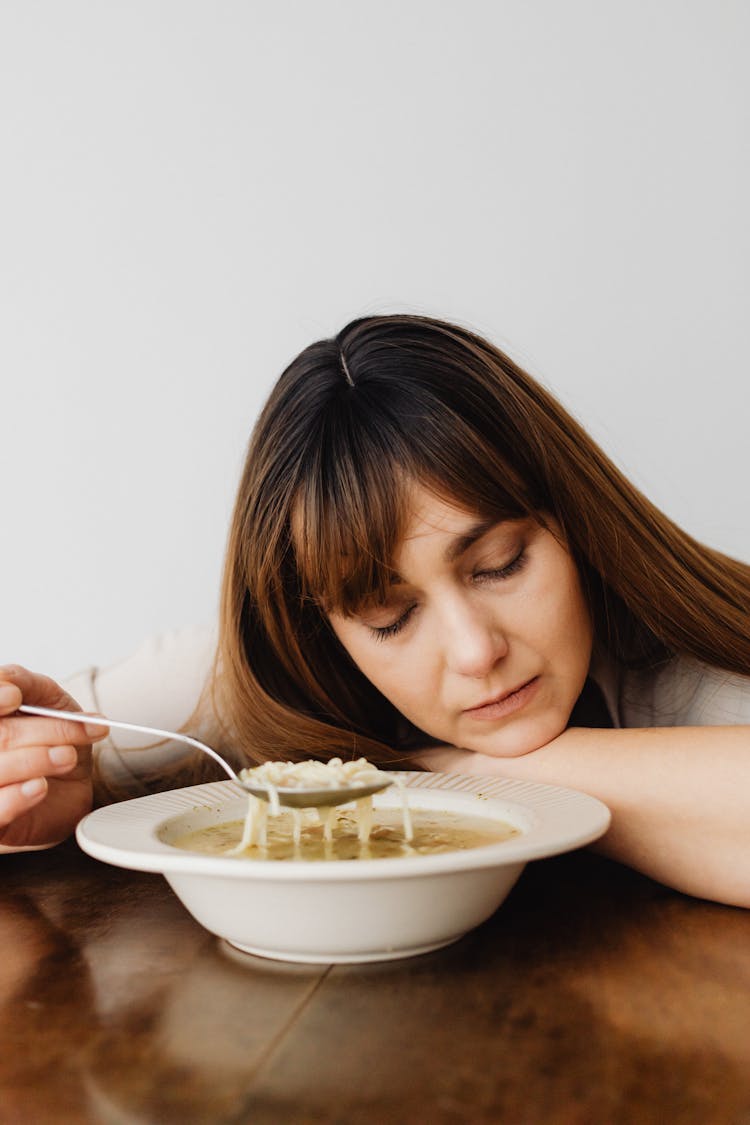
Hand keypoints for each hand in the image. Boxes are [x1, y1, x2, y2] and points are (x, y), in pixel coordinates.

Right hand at [0, 665, 107, 850]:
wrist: (69, 787)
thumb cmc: (53, 739)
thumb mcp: (48, 700)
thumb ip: (27, 684)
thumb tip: (11, 685)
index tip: (15, 697)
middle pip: (2, 736)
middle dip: (46, 731)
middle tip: (85, 731)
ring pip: (0, 768)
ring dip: (38, 760)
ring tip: (68, 757)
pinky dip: (19, 796)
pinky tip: (40, 787)